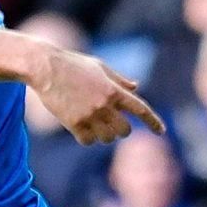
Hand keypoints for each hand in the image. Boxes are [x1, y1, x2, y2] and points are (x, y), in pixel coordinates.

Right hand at [30, 44, 164, 144]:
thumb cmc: (73, 65)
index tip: (161, 131)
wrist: (45, 67)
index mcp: (113, 89)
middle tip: (111, 123)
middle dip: (121, 129)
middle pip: (124, 130)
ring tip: (93, 122)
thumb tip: (135, 87)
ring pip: (107, 138)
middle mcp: (104, 104)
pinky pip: (89, 141)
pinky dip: (88, 138)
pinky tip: (82, 128)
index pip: (140, 109)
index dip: (153, 122)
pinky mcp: (73, 123)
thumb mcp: (99, 67)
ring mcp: (89, 115)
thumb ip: (119, 80)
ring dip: (103, 134)